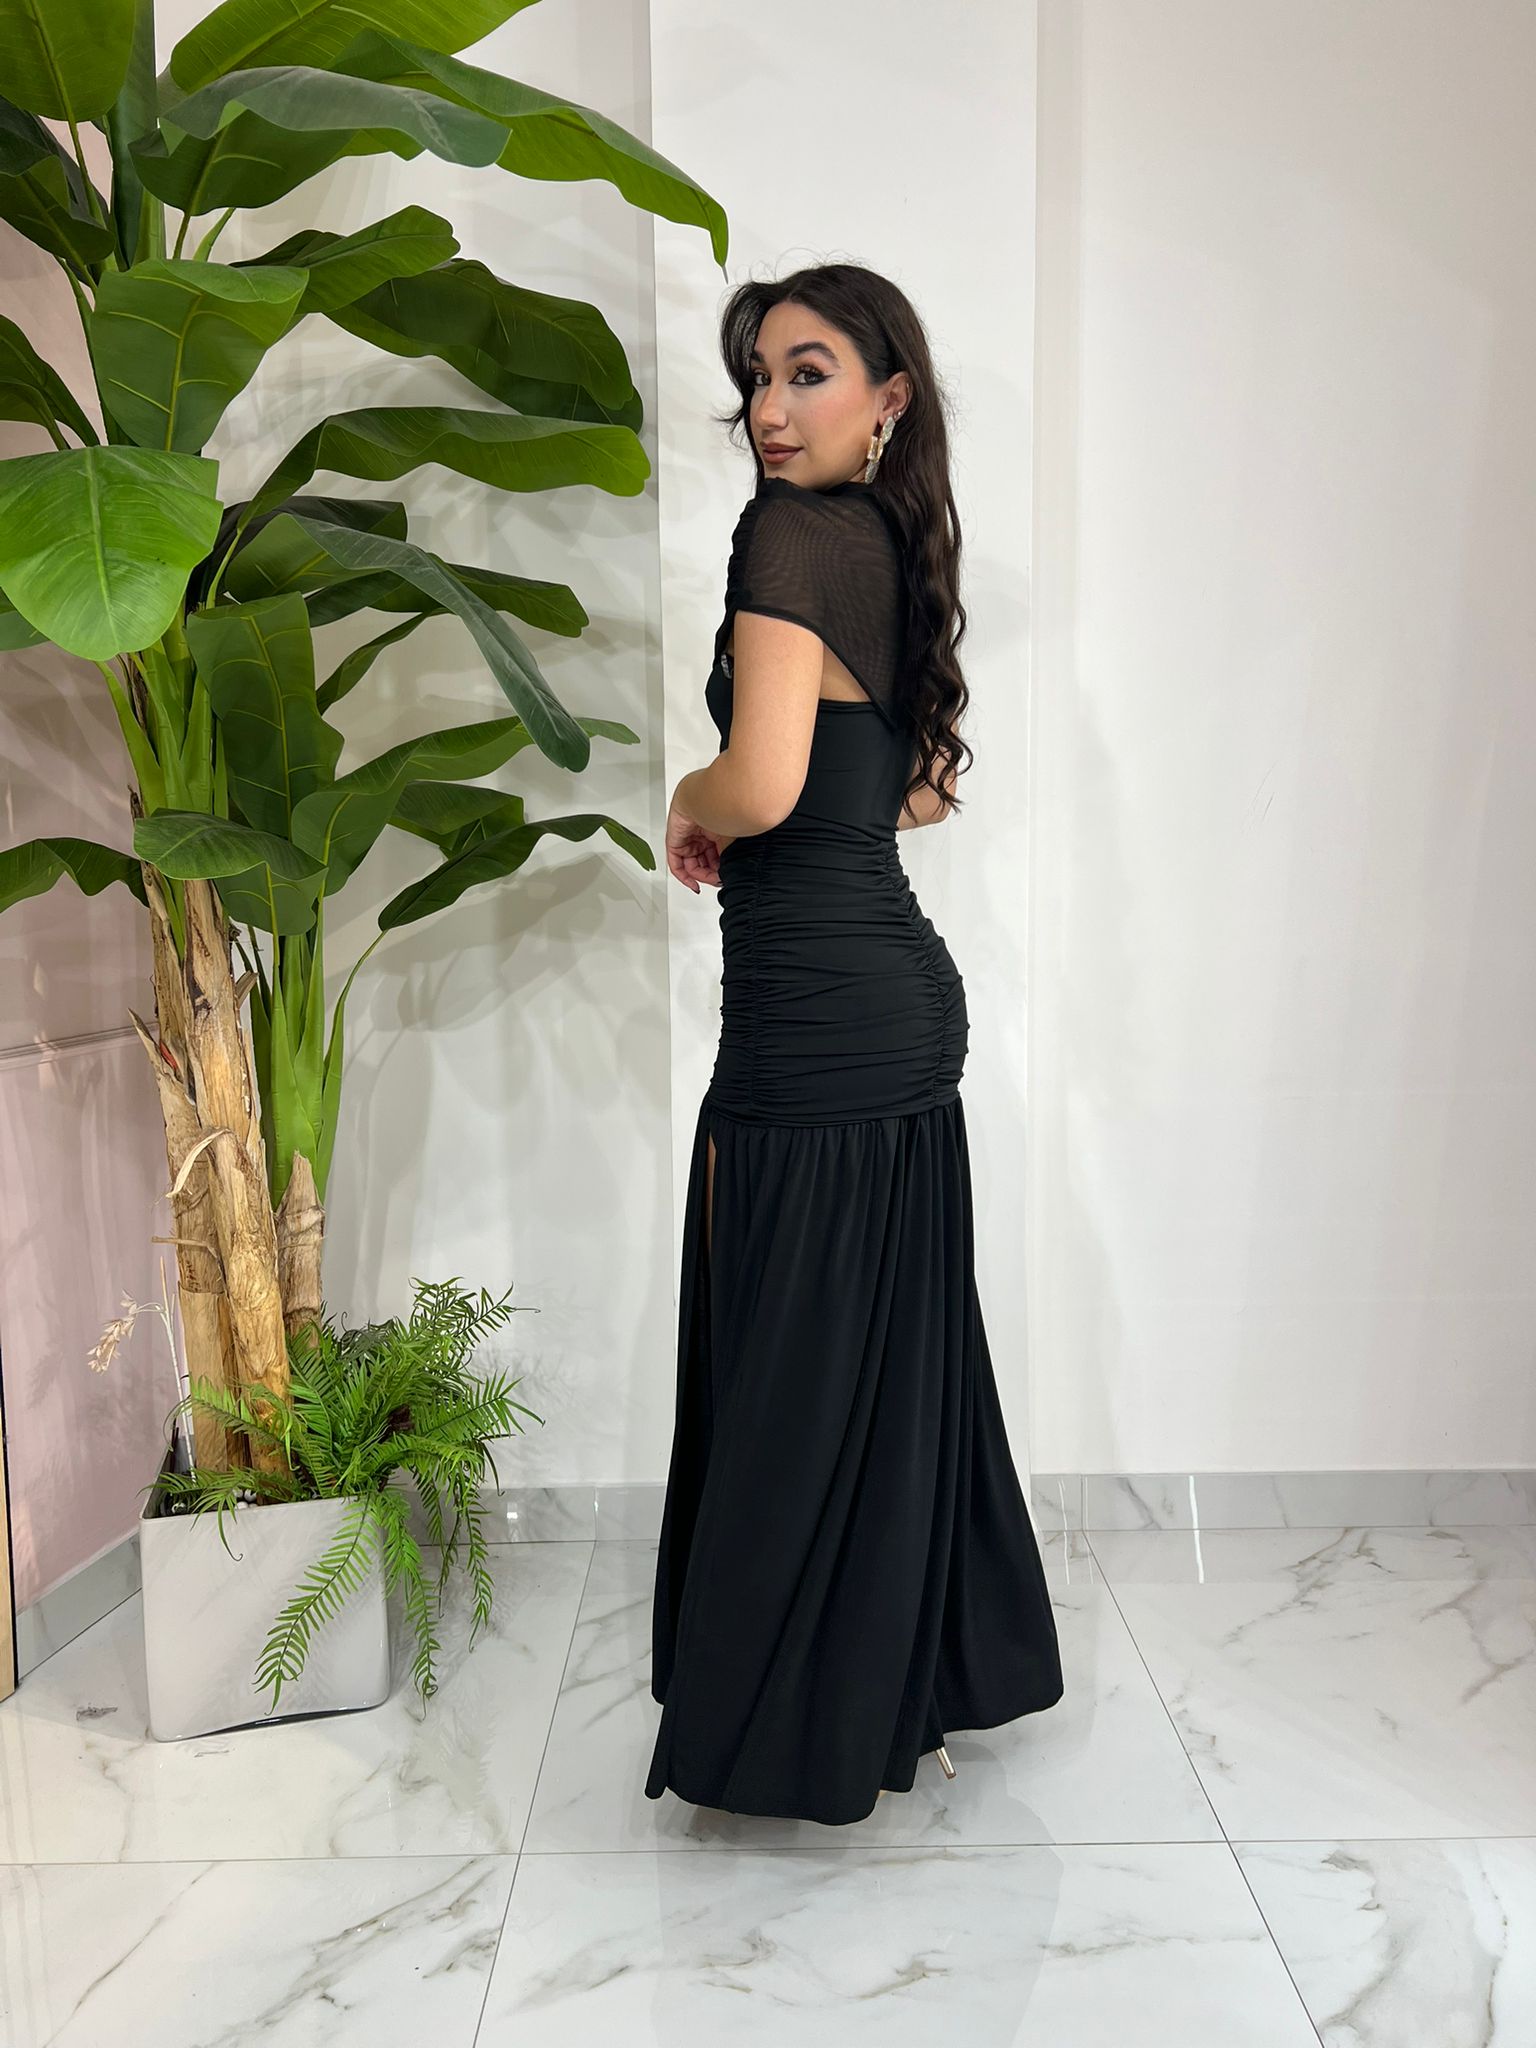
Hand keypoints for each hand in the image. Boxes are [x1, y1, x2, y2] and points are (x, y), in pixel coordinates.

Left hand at [667, 776, 734, 890]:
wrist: (708, 800)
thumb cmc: (722, 811)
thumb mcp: (731, 842)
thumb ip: (728, 859)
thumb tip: (725, 877)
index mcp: (715, 833)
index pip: (715, 858)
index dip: (720, 871)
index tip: (725, 878)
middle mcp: (701, 836)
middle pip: (703, 863)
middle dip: (711, 874)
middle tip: (718, 879)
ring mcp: (688, 839)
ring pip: (691, 866)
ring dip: (700, 876)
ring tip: (709, 877)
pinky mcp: (674, 842)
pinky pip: (676, 865)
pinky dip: (685, 877)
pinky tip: (694, 883)